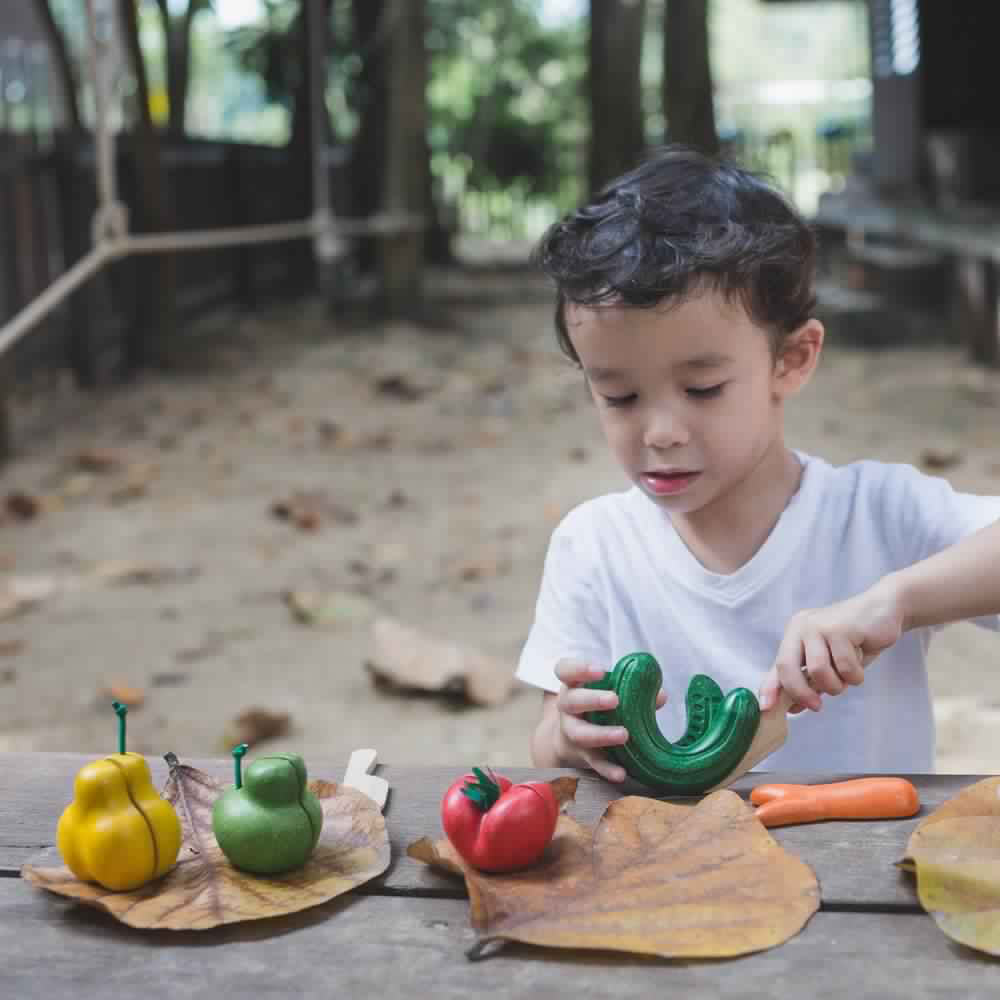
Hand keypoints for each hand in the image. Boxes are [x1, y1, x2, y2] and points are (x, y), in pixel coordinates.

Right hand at [551, 658, 666, 782]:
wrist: (571, 738)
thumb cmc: (597, 706)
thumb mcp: (608, 691)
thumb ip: (633, 690)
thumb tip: (660, 695)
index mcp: (573, 684)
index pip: (565, 670)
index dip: (579, 668)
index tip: (601, 671)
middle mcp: (567, 706)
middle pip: (572, 701)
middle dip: (593, 700)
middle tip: (614, 700)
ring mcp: (571, 731)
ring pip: (580, 733)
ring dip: (601, 734)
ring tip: (623, 735)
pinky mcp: (581, 754)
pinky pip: (593, 761)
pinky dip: (606, 768)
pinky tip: (621, 774)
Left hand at [758, 578, 904, 712]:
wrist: (884, 611)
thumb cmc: (855, 639)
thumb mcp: (829, 661)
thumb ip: (809, 680)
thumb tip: (792, 708)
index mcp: (794, 634)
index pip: (777, 665)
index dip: (770, 688)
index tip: (766, 708)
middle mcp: (801, 627)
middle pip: (788, 667)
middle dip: (801, 693)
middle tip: (816, 706)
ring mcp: (819, 626)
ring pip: (819, 671)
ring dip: (837, 684)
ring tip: (848, 675)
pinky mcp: (840, 629)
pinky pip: (845, 667)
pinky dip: (856, 674)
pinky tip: (862, 659)